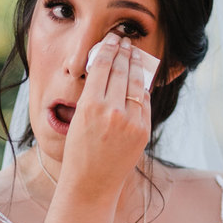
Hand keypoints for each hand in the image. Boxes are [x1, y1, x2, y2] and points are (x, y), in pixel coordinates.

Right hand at [58, 34, 150, 194]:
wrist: (91, 183)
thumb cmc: (79, 150)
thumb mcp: (78, 117)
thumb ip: (94, 94)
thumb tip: (109, 68)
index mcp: (90, 105)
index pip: (103, 65)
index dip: (108, 48)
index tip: (111, 39)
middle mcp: (112, 111)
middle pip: (121, 70)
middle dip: (123, 52)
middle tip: (124, 40)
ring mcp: (130, 121)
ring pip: (136, 83)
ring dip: (135, 64)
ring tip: (134, 53)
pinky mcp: (143, 131)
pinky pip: (144, 102)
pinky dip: (141, 89)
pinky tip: (139, 79)